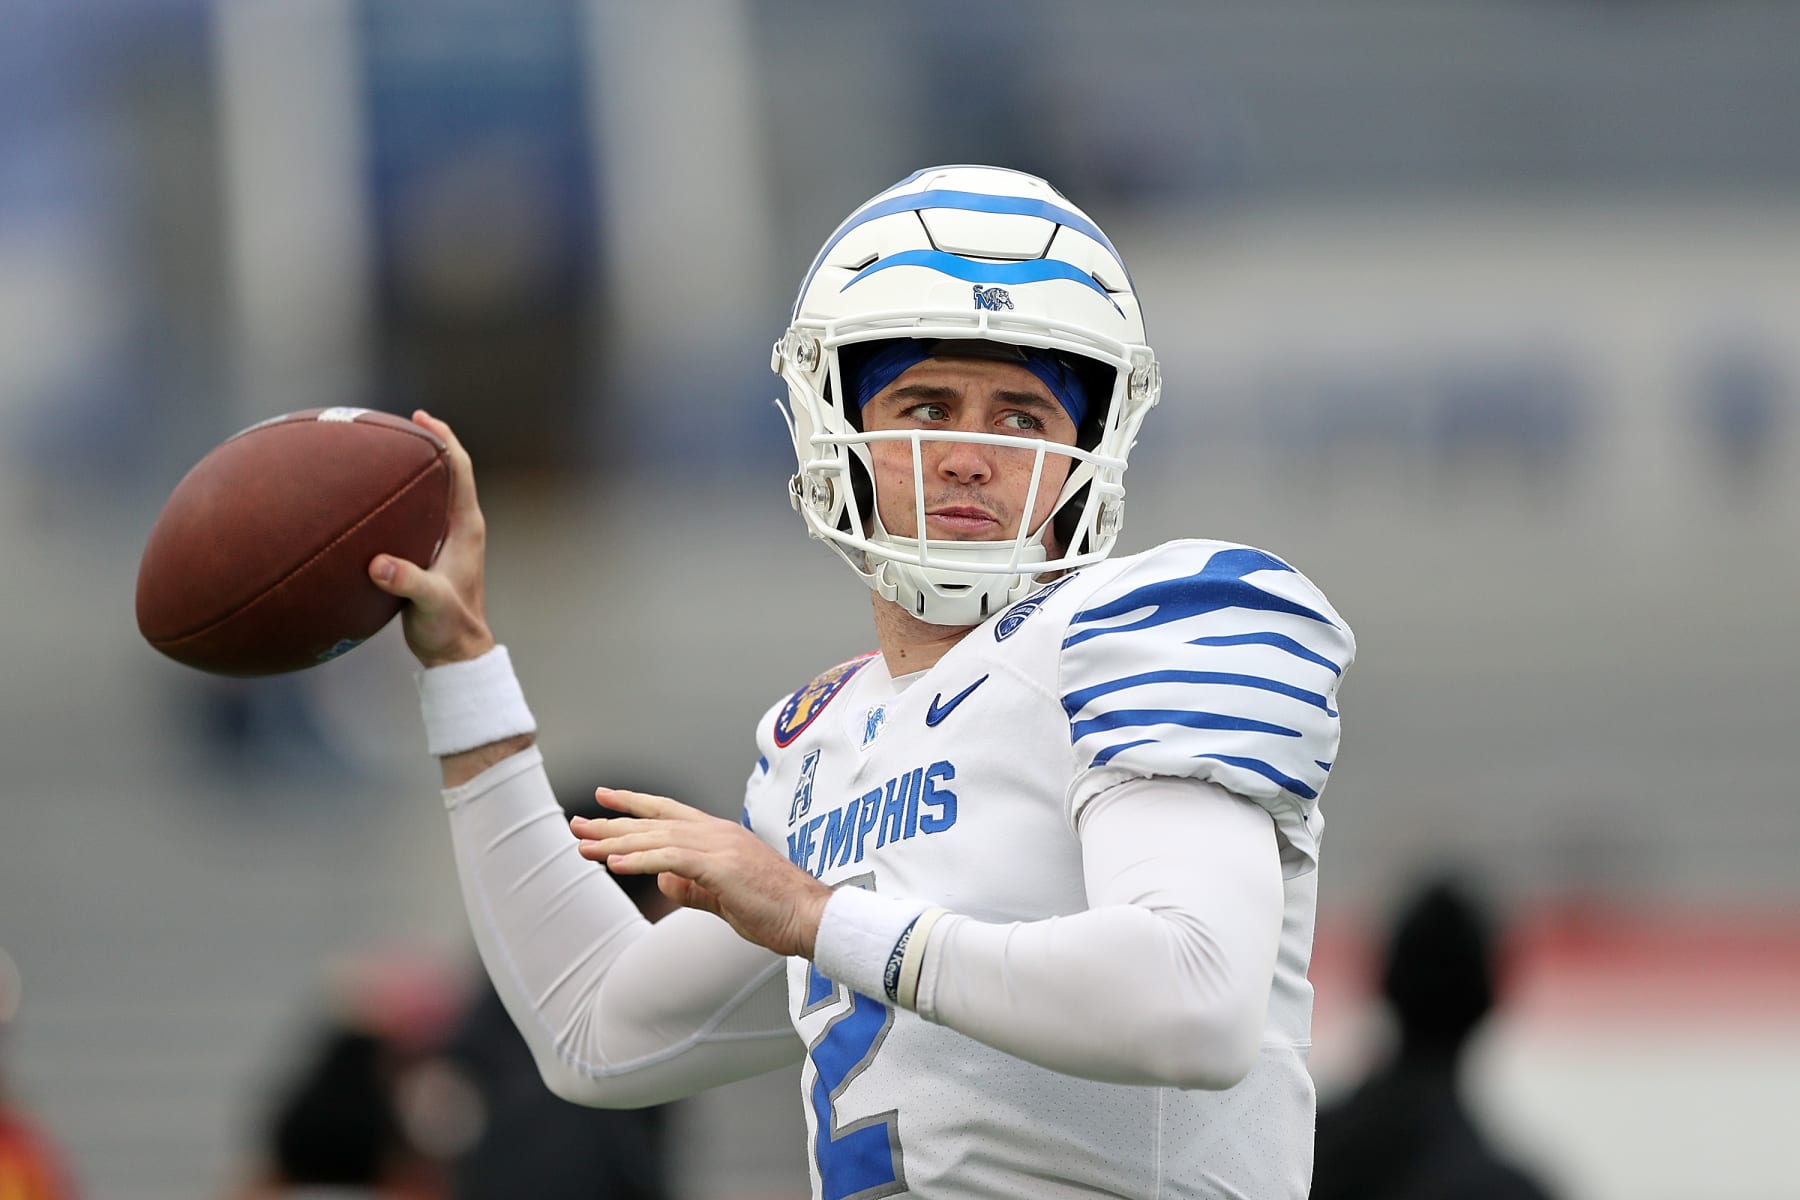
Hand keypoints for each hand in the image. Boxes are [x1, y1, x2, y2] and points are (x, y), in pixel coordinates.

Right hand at [368, 410, 495, 667]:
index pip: (460, 471)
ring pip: (435, 492)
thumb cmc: (447, 629)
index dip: (444, 440)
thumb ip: (406, 582)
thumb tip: (379, 564)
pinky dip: (403, 497)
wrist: (456, 653)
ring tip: (387, 451)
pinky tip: (376, 498)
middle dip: (427, 445)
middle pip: (449, 473)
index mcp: (466, 529)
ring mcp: (450, 540)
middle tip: (400, 423)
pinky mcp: (435, 553)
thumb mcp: (428, 604)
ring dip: (416, 470)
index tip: (422, 419)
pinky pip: (420, 513)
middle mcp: (461, 528)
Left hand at [572, 788, 832, 958]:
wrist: (811, 917)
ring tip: (584, 847)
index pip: (668, 812)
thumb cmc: (774, 910)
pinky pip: (671, 859)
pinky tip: (614, 865)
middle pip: (654, 821)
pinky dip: (640, 860)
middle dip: (611, 823)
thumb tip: (664, 881)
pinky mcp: (721, 866)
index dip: (634, 804)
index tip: (604, 798)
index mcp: (719, 835)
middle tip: (577, 824)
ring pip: (657, 837)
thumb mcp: (724, 898)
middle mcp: (717, 832)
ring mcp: (720, 845)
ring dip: (616, 843)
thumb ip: (693, 887)